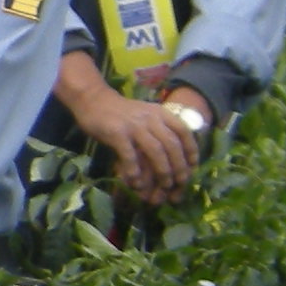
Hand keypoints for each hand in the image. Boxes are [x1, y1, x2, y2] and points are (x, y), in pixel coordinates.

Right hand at [74, 80, 197, 204]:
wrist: (93, 100)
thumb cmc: (122, 113)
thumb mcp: (146, 115)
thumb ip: (159, 130)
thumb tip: (174, 157)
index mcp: (160, 113)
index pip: (183, 132)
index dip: (191, 151)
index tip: (192, 167)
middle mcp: (150, 118)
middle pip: (172, 144)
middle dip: (179, 166)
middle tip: (180, 183)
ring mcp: (133, 125)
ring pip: (156, 150)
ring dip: (163, 170)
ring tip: (164, 186)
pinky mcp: (116, 133)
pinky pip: (129, 154)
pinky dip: (135, 169)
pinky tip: (136, 182)